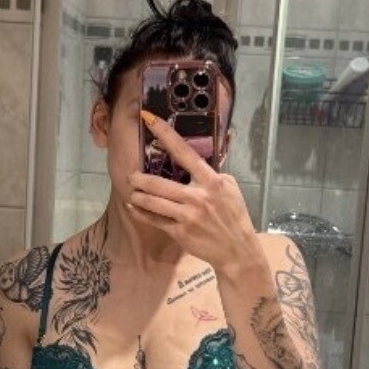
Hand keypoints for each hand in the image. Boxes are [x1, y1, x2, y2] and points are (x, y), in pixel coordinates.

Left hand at [128, 111, 262, 277]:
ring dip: (138, 196)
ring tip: (132, 190)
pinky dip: (141, 213)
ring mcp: (187, 215)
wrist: (237, 249)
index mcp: (211, 181)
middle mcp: (197, 196)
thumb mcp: (230, 188)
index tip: (150, 119)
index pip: (184, 152)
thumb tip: (195, 160)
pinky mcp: (180, 232)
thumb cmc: (234, 215)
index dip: (165, 134)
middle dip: (141, 178)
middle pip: (160, 183)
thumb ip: (211, 174)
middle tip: (131, 174)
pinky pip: (155, 220)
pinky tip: (134, 207)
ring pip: (153, 202)